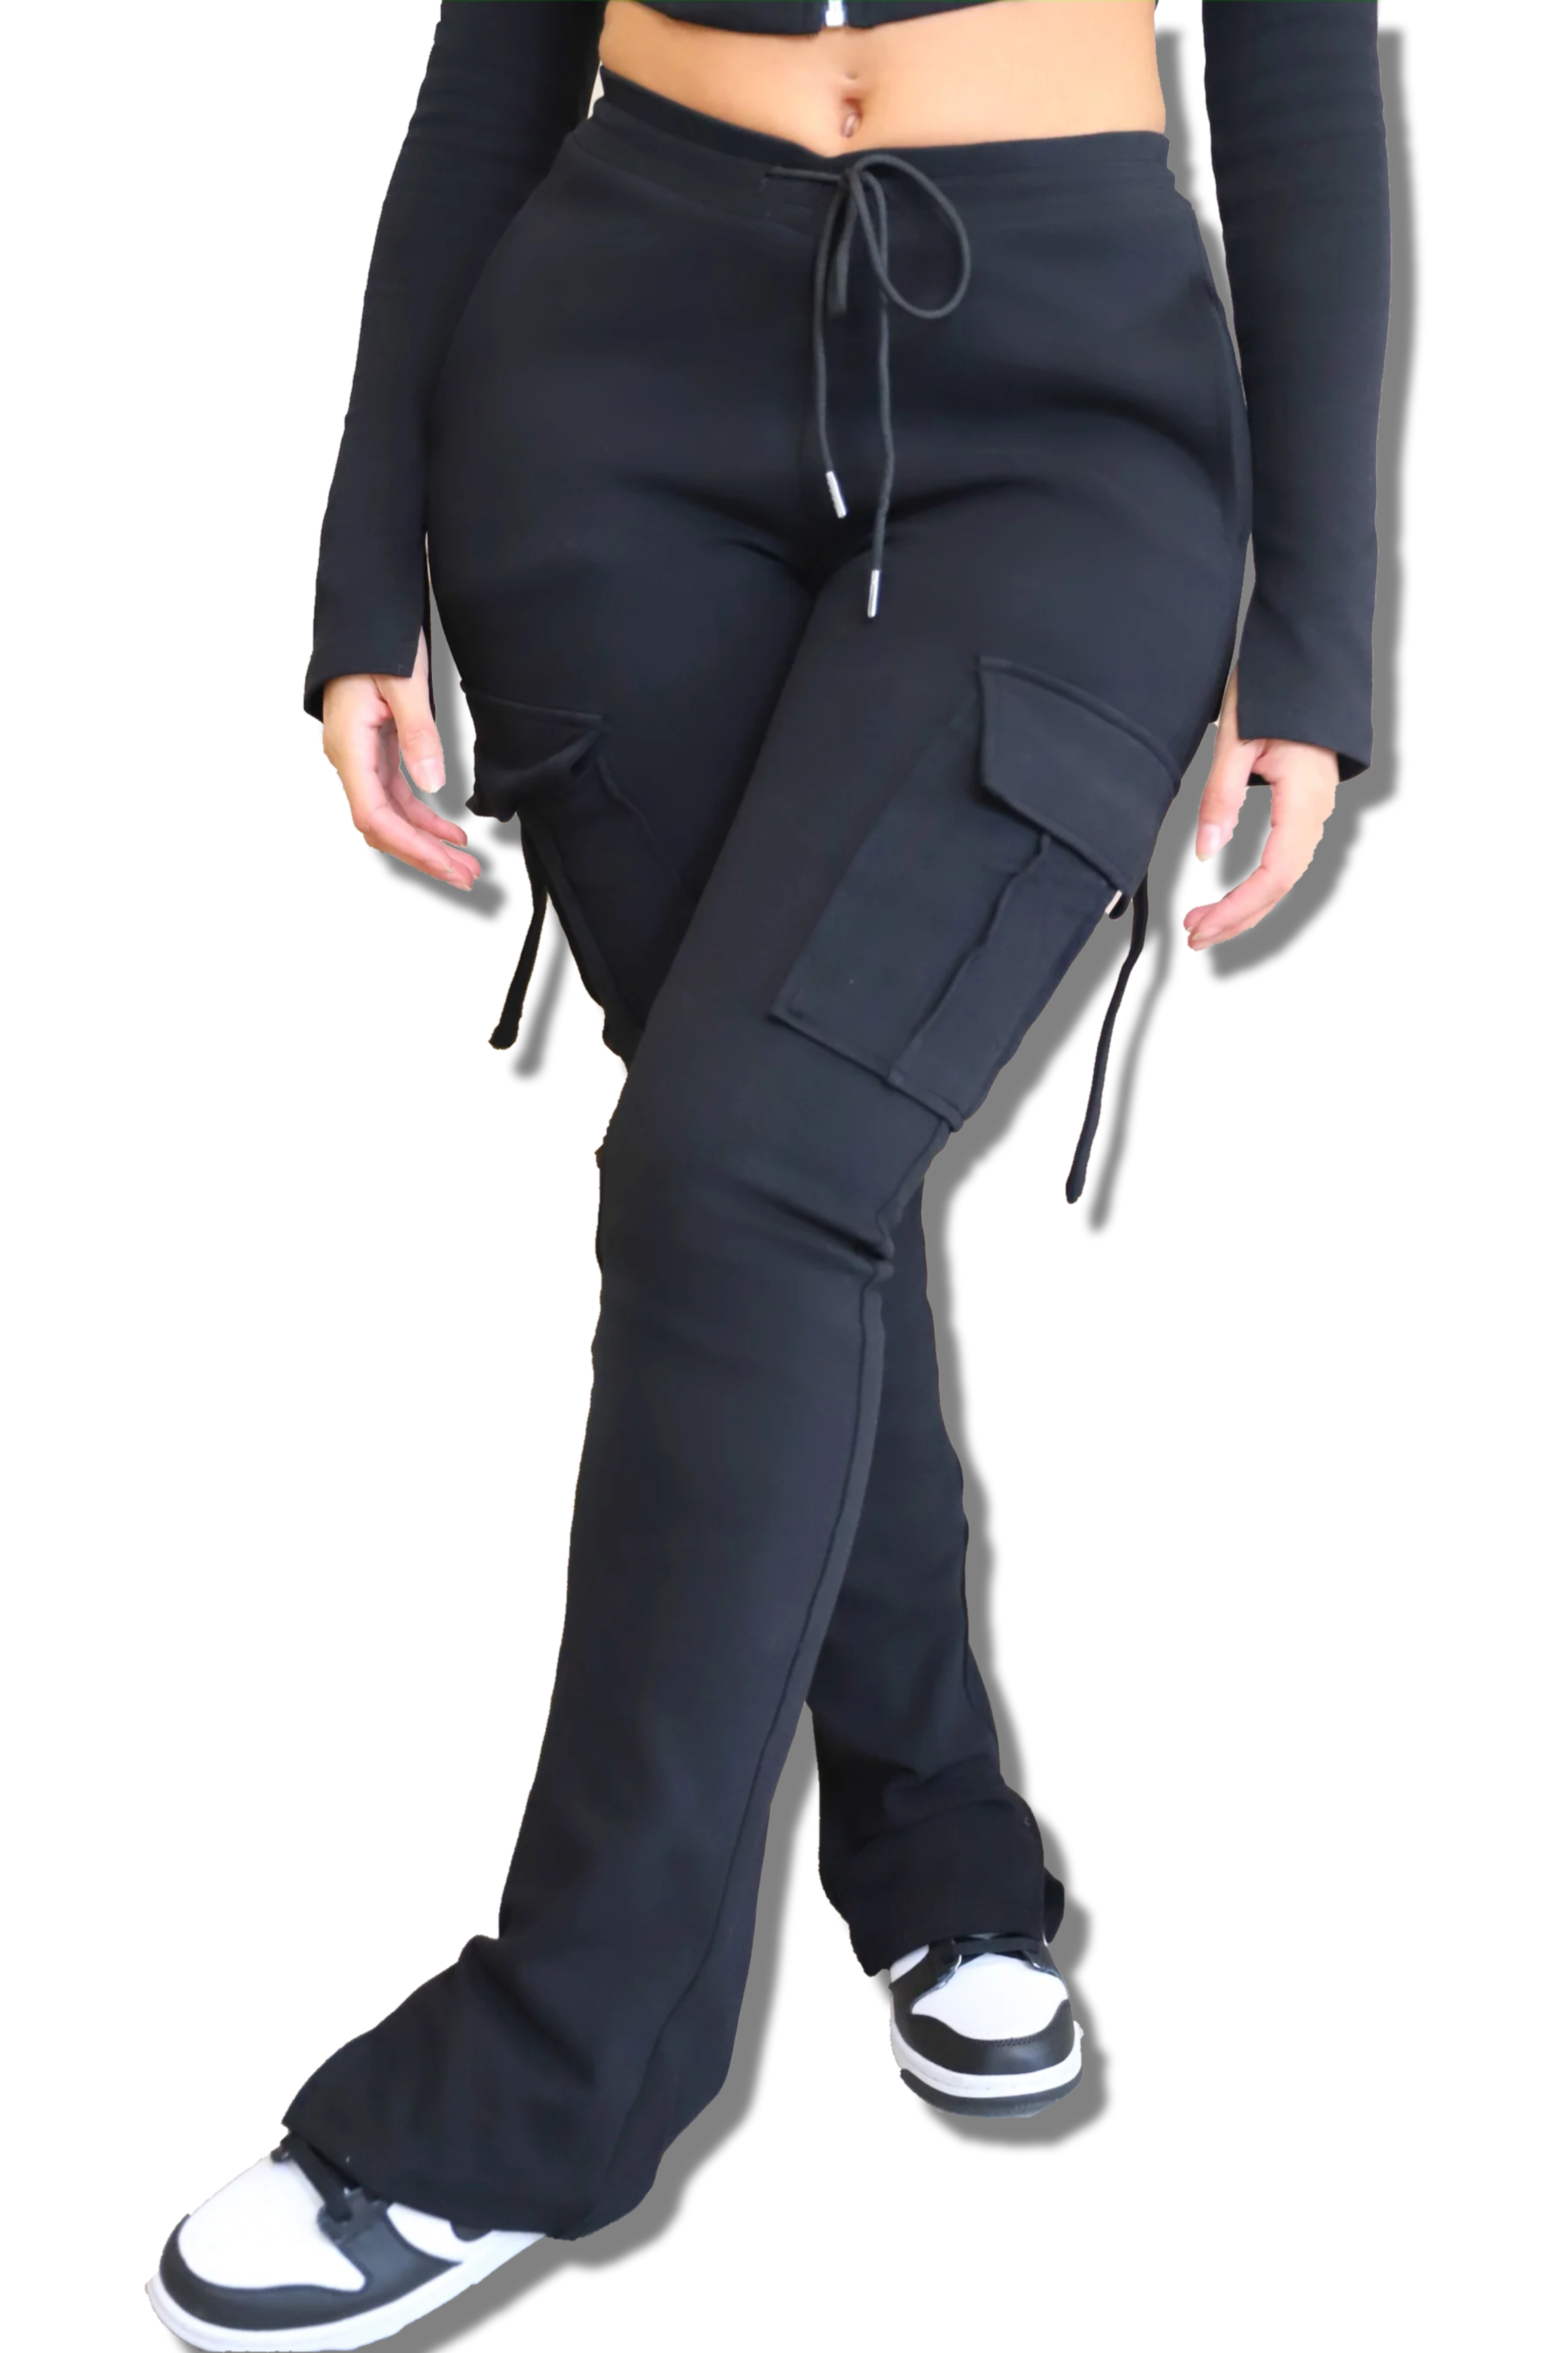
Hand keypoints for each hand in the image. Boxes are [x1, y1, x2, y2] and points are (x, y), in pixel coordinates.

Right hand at [321, 629, 480, 891]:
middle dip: (423, 855)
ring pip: (391, 817)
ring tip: (466, 866)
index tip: (445, 865)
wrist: (363, 615)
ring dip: (426, 843)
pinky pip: (397, 797)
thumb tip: (434, 787)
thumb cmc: (380, 640)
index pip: (373, 815)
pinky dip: (424, 818)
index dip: (409, 845)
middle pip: (382, 826)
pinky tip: (453, 833)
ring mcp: (361, 757)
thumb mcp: (406, 684)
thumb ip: (419, 734)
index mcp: (349, 748)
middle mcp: (348, 760)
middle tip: (467, 878)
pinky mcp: (375, 751)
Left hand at [1183, 666, 1337, 951]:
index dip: (1238, 907)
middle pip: (1281, 884)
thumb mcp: (1235, 739)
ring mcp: (1315, 808)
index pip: (1275, 873)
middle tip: (1193, 938)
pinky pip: (1284, 857)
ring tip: (1204, 925)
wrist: (1305, 654)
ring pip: (1284, 874)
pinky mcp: (1304, 804)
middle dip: (1238, 916)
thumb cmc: (1272, 685)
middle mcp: (1316, 810)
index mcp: (1303, 797)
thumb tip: (1207, 855)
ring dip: (1245, 904)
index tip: (1200, 928)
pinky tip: (1231, 898)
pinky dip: (1256, 884)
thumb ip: (1222, 798)